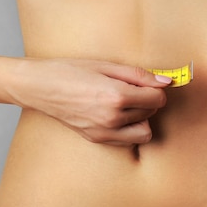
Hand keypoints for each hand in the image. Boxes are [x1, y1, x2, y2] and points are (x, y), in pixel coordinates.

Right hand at [21, 58, 171, 145]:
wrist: (40, 87)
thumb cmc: (70, 70)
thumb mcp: (106, 65)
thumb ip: (138, 75)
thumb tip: (166, 81)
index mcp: (116, 96)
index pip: (157, 99)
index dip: (155, 88)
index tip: (145, 82)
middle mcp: (112, 119)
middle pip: (151, 113)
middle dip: (147, 100)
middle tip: (130, 88)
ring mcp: (104, 132)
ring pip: (143, 132)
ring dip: (141, 118)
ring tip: (126, 104)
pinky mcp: (96, 139)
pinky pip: (127, 140)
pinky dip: (128, 129)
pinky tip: (116, 115)